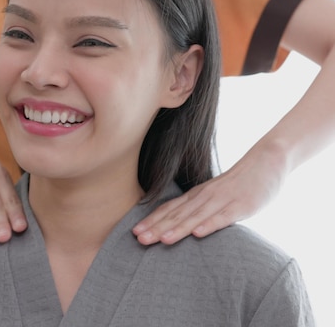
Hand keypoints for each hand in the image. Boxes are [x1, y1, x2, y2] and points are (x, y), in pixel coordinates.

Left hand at [132, 148, 286, 244]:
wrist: (267, 161)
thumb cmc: (238, 183)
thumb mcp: (213, 194)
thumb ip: (197, 208)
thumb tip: (178, 225)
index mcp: (197, 195)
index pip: (170, 209)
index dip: (152, 221)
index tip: (134, 233)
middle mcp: (205, 196)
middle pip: (178, 214)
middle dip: (157, 227)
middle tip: (139, 240)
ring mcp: (223, 200)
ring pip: (196, 216)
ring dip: (178, 228)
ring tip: (162, 239)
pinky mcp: (242, 205)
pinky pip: (224, 217)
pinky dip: (210, 225)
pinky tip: (197, 234)